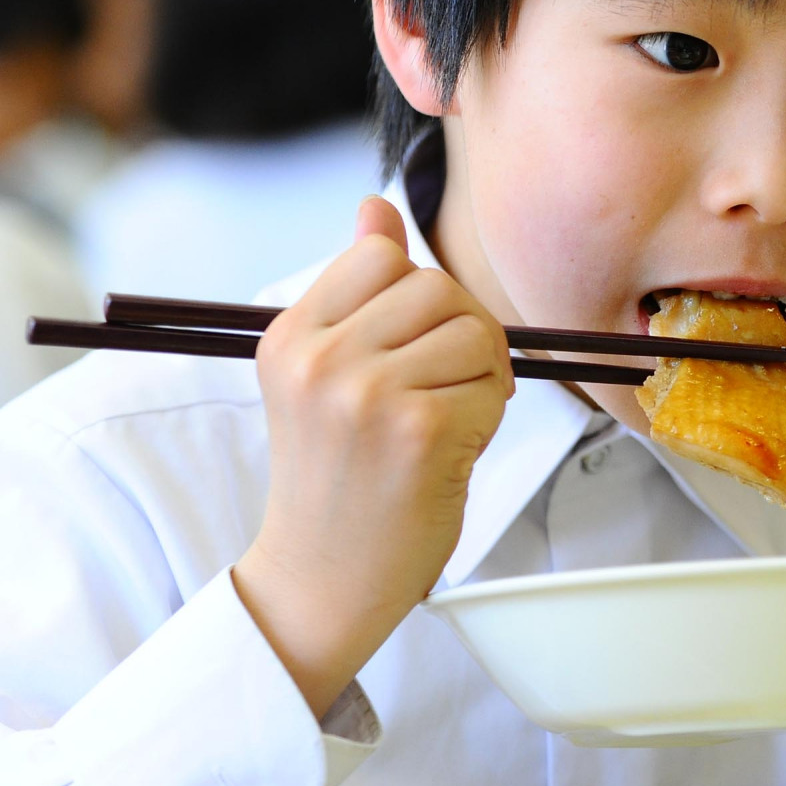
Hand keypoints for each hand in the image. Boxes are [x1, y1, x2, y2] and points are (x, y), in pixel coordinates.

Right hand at [232, 197, 512, 715]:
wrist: (321, 579)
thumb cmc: (337, 476)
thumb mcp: (324, 373)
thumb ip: (355, 287)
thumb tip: (375, 206)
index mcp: (291, 335)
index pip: (383, 253)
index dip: (419, 297)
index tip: (406, 349)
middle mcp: (321, 358)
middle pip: (440, 287)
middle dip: (460, 337)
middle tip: (434, 395)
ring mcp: (368, 394)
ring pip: (476, 332)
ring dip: (480, 379)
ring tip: (440, 424)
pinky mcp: (419, 431)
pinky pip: (493, 388)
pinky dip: (486, 421)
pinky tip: (447, 455)